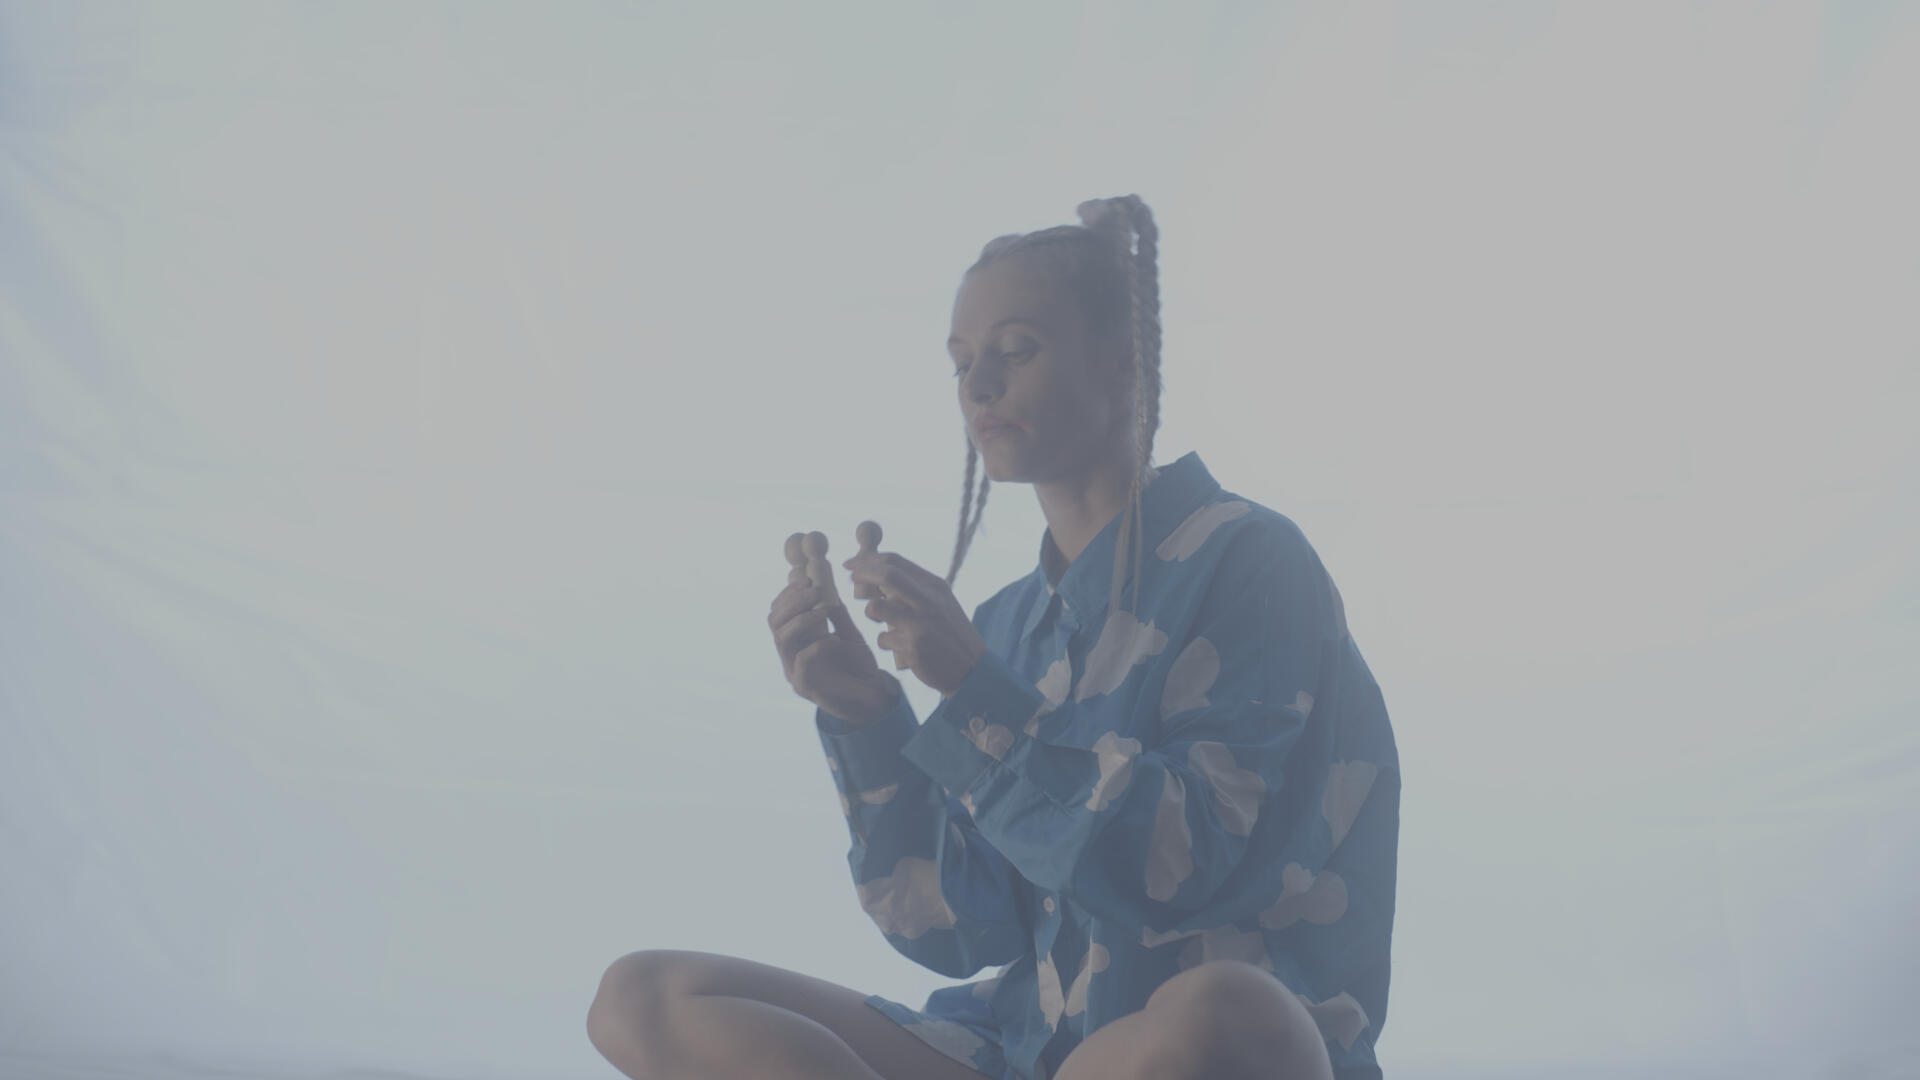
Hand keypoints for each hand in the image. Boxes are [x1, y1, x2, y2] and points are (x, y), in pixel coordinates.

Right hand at [768, 577, 900, 727]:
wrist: (873, 697)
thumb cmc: (859, 666)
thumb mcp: (849, 633)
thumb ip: (836, 614)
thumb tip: (828, 586)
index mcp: (797, 639)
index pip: (778, 611)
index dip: (789, 593)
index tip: (808, 579)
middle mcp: (790, 654)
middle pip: (774, 622)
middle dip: (793, 602)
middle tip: (815, 591)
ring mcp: (794, 671)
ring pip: (782, 639)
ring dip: (801, 619)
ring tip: (823, 610)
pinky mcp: (804, 687)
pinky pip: (801, 661)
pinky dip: (817, 645)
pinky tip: (834, 640)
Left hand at [843, 551, 988, 696]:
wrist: (973, 669)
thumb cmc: (950, 633)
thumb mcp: (940, 602)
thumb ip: (914, 588)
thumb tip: (878, 574)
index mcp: (934, 585)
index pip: (895, 561)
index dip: (868, 560)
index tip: (851, 564)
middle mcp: (929, 600)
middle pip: (886, 575)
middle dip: (862, 573)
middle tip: (849, 577)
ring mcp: (921, 624)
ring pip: (876, 608)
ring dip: (871, 612)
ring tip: (879, 618)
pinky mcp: (913, 647)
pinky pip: (883, 638)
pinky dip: (886, 641)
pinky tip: (898, 646)